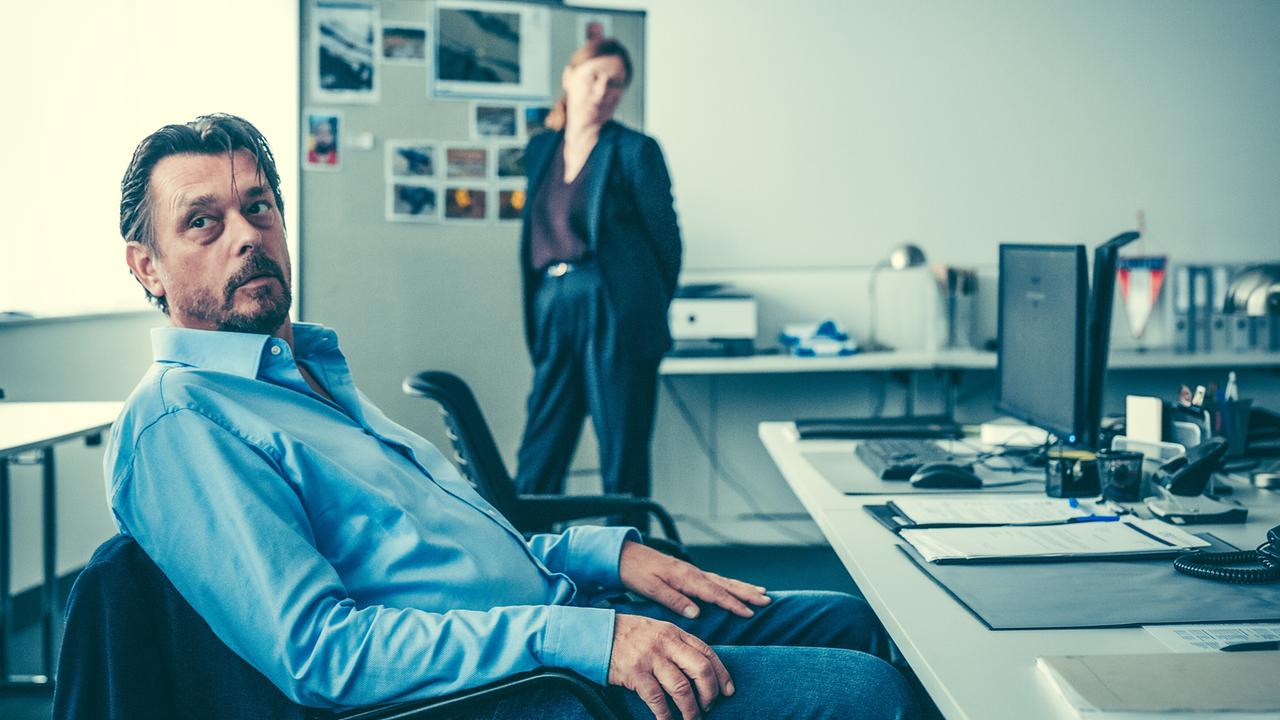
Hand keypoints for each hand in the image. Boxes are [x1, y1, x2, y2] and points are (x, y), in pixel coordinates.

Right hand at [608, 613, 732, 719]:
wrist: (596, 634)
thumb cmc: (629, 635)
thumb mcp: (657, 630)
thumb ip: (677, 644)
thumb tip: (700, 669)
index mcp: (674, 632)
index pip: (707, 653)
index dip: (722, 674)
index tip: (728, 691)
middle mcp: (666, 643)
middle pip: (700, 669)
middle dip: (710, 693)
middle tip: (709, 707)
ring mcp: (650, 658)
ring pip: (681, 688)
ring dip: (690, 709)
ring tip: (691, 719)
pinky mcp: (635, 673)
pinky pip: (657, 699)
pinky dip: (665, 715)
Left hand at [618, 541, 770, 619]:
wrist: (625, 556)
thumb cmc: (637, 573)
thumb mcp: (651, 589)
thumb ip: (675, 600)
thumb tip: (697, 613)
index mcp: (686, 578)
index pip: (715, 593)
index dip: (733, 604)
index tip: (750, 612)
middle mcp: (693, 573)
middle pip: (725, 584)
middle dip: (746, 593)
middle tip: (766, 600)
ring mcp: (692, 572)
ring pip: (723, 581)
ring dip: (742, 588)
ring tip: (761, 592)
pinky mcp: (689, 573)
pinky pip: (715, 580)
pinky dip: (730, 584)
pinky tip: (736, 587)